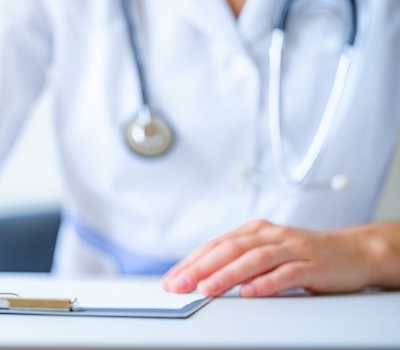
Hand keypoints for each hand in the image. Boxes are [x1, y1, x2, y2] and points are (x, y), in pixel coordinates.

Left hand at [161, 219, 391, 296]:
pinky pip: (287, 274)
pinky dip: (267, 283)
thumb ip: (239, 262)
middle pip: (229, 249)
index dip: (191, 262)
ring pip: (254, 259)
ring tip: (206, 289)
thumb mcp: (266, 253)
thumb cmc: (303, 255)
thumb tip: (200, 279)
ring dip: (228, 275)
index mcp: (254, 231)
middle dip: (200, 268)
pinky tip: (250, 293)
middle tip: (179, 285)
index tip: (171, 279)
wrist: (352, 252)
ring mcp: (292, 248)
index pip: (215, 245)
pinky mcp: (313, 264)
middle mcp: (270, 235)